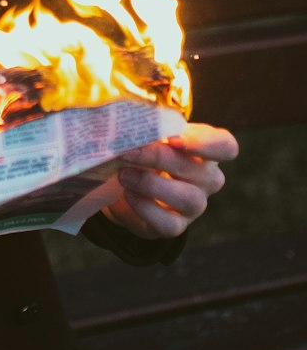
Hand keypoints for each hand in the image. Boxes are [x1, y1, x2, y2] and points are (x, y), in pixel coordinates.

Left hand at [103, 122, 238, 239]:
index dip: (205, 144)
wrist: (122, 184)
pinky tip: (128, 194)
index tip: (174, 139)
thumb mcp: (148, 134)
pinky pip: (169, 223)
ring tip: (124, 174)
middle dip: (159, 158)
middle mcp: (207, 177)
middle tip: (127, 151)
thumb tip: (130, 124)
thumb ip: (148, 128)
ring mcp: (195, 204)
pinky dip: (144, 208)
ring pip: (188, 199)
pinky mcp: (177, 225)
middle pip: (199, 170)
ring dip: (151, 184)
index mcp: (206, 148)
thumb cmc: (143, 150)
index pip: (225, 146)